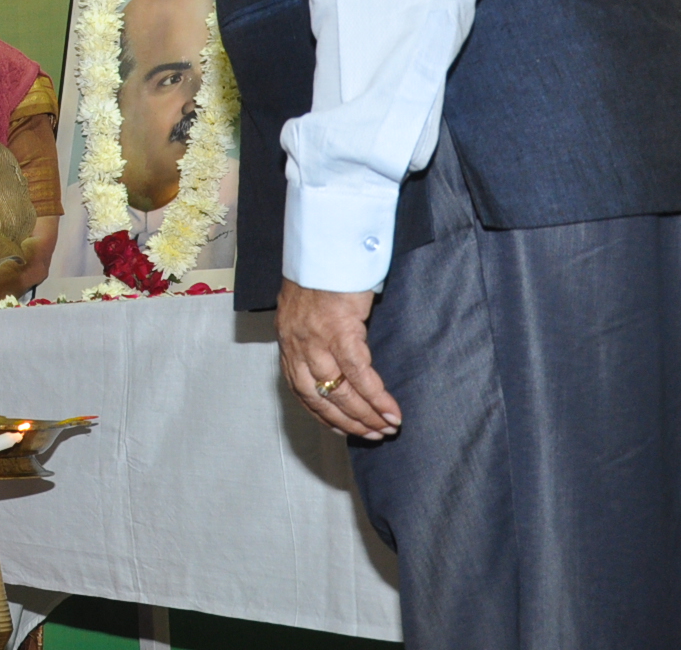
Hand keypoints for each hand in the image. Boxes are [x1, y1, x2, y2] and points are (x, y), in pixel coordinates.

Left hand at [276, 279, 400, 440]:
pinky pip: (359, 375)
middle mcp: (297, 343)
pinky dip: (376, 397)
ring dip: (365, 415)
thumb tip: (332, 356)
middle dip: (346, 421)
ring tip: (386, 428)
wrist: (325, 244)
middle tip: (371, 434)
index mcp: (289, 338)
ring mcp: (317, 339)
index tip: (338, 429)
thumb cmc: (321, 273)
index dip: (320, 413)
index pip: (299, 388)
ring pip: (341, 391)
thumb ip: (315, 333)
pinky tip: (391, 411)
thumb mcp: (308, 307)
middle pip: (319, 396)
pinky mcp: (340, 331)